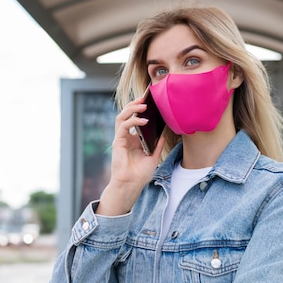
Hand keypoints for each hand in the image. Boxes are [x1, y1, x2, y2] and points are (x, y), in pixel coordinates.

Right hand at [96, 95, 164, 215]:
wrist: (131, 185)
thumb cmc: (140, 174)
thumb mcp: (153, 157)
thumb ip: (157, 145)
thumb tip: (164, 134)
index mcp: (133, 139)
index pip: (135, 119)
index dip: (140, 109)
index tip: (150, 101)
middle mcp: (126, 137)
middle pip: (127, 114)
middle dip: (135, 104)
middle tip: (145, 97)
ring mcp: (121, 138)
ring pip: (122, 116)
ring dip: (131, 108)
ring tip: (143, 104)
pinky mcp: (117, 142)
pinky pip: (123, 126)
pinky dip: (133, 121)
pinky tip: (143, 120)